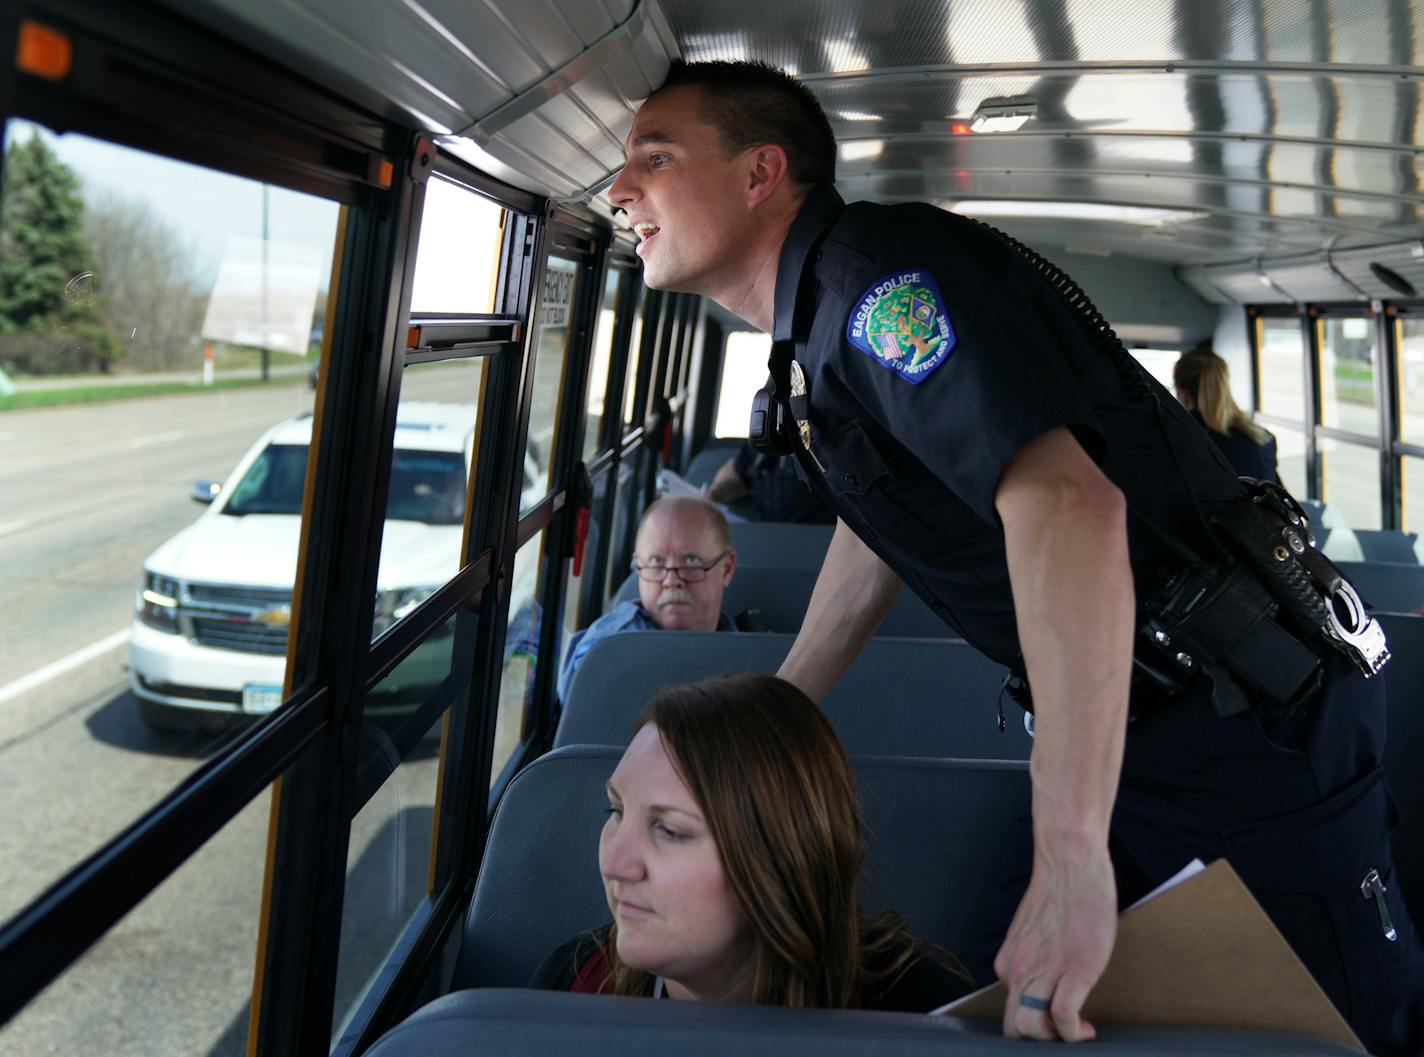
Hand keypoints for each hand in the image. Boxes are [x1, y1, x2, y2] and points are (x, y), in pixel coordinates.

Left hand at [994, 841, 1116, 1041]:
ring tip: (1076, 1031)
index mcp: (1008, 963)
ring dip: (1055, 1039)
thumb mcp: (1031, 935)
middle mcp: (1018, 970)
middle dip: (1039, 1041)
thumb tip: (1044, 987)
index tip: (1050, 1027)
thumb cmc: (1058, 895)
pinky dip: (1075, 1033)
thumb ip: (1031, 962)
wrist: (1070, 865)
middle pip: (1014, 1028)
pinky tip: (1088, 1029)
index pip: (1009, 1013)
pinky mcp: (1075, 971)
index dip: (1031, 1027)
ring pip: (1032, 1029)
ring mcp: (1045, 971)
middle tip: (1062, 1035)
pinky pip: (1064, 1018)